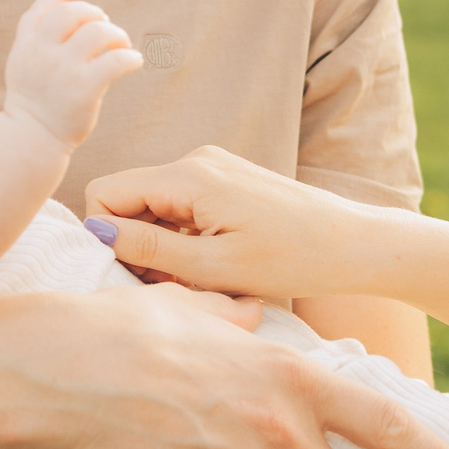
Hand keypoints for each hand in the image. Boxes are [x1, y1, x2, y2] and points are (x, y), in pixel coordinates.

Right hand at [2, 0, 146, 149]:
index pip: (45, 7)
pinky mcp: (83, 89)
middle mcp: (42, 53)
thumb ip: (39, 25)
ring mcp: (63, 70)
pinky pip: (115, 61)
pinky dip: (130, 58)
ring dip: (117, 35)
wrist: (32, 137)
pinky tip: (134, 62)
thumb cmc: (36, 95)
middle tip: (106, 30)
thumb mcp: (25, 58)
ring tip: (122, 47)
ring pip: (98, 33)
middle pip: (75, 14)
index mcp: (27, 44)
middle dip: (96, 15)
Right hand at [83, 145, 397, 301]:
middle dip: (134, 245)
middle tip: (168, 288)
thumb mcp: (213, 266)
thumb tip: (94, 232)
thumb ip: (148, 247)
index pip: (105, 193)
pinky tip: (211, 267)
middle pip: (128, 199)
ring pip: (154, 206)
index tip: (135, 276)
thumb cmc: (292, 259)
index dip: (106, 239)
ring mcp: (213, 167)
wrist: (354, 245)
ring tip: (195, 282)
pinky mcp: (227, 180)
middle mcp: (196, 159)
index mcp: (188, 175)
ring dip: (160, 246)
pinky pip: (181, 207)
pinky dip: (183, 239)